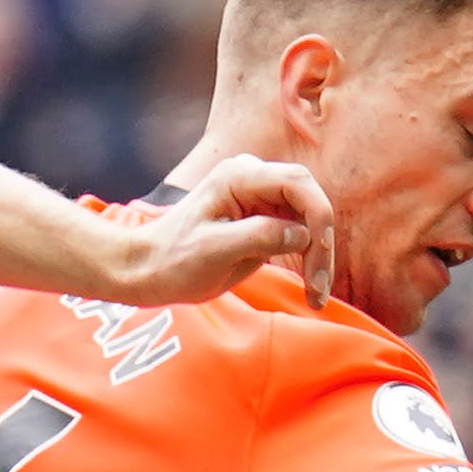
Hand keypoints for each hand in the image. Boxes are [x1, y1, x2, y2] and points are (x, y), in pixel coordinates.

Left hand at [116, 155, 335, 306]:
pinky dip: (308, 258)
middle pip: (309, 201)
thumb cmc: (174, 259)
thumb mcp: (214, 250)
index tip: (319, 254)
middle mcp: (253, 178)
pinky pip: (299, 232)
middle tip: (319, 286)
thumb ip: (259, 237)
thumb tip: (302, 234)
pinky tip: (310, 286)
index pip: (297, 183)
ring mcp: (260, 197)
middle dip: (321, 242)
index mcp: (239, 177)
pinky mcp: (264, 218)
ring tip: (316, 294)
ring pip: (309, 219)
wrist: (151, 269)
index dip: (318, 217)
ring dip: (318, 255)